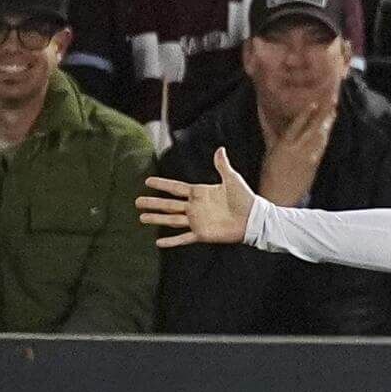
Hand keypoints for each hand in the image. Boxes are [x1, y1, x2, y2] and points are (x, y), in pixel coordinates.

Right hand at [137, 146, 258, 246]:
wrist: (253, 218)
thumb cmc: (245, 198)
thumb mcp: (232, 178)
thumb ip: (222, 165)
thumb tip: (220, 149)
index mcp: (199, 193)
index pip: (176, 187)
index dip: (162, 184)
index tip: (148, 181)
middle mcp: (195, 207)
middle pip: (169, 204)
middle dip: (153, 203)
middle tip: (137, 201)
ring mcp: (197, 221)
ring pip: (171, 220)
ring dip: (156, 219)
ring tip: (141, 218)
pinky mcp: (202, 234)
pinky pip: (183, 238)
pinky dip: (171, 241)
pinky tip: (159, 242)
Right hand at [257, 101, 334, 205]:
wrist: (280, 197)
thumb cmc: (270, 173)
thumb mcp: (269, 151)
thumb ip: (270, 131)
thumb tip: (263, 112)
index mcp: (284, 145)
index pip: (297, 124)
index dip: (306, 113)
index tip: (314, 101)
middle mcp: (298, 149)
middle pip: (313, 127)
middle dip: (323, 112)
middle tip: (332, 98)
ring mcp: (309, 157)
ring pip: (321, 136)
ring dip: (328, 121)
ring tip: (334, 108)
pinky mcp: (315, 164)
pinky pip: (322, 146)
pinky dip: (326, 135)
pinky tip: (329, 127)